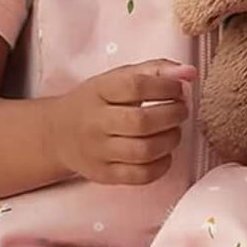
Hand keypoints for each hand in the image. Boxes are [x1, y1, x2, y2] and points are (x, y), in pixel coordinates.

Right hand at [48, 59, 195, 184]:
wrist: (58, 134)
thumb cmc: (95, 102)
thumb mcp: (118, 78)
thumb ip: (155, 71)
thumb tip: (189, 73)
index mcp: (99, 91)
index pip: (135, 86)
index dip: (166, 87)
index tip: (179, 88)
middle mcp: (95, 122)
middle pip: (142, 122)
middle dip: (173, 115)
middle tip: (181, 110)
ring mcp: (98, 151)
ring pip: (144, 151)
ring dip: (170, 140)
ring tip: (173, 131)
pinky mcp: (104, 174)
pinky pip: (141, 176)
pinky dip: (161, 165)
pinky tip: (163, 153)